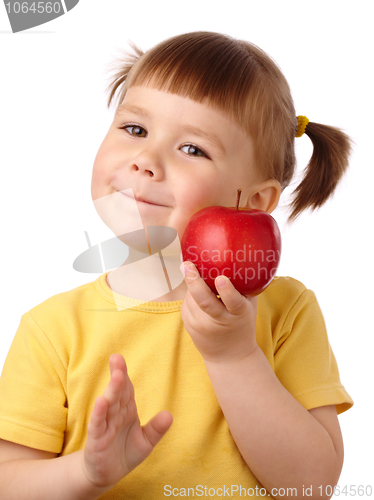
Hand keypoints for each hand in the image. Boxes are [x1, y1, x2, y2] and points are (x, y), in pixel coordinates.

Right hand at [82, 354, 172, 489]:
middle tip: (116, 358)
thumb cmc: (124, 453)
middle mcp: (115, 414)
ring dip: (112, 390)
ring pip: (109, 405)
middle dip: (117, 375)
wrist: (106, 475)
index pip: (126, 389)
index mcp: (127, 410)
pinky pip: (98, 425)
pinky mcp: (97, 440)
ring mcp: (105, 426)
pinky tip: (101, 402)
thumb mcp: (146, 441)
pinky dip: (99, 413)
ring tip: (116, 376)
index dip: (124, 374)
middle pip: (117, 392)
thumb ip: (156, 429)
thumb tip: (170, 415)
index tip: (120, 358)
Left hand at [180, 262, 257, 363]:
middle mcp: (219, 322)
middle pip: (205, 302)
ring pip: (191, 299)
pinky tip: (194, 289)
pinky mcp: (189, 327)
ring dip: (191, 284)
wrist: (230, 357)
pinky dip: (189, 295)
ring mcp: (202, 326)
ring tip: (191, 270)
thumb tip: (244, 255)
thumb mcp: (249, 307)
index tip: (221, 278)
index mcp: (238, 315)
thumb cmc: (242, 324)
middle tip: (187, 265)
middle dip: (194, 282)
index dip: (227, 291)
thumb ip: (246, 285)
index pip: (233, 303)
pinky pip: (186, 304)